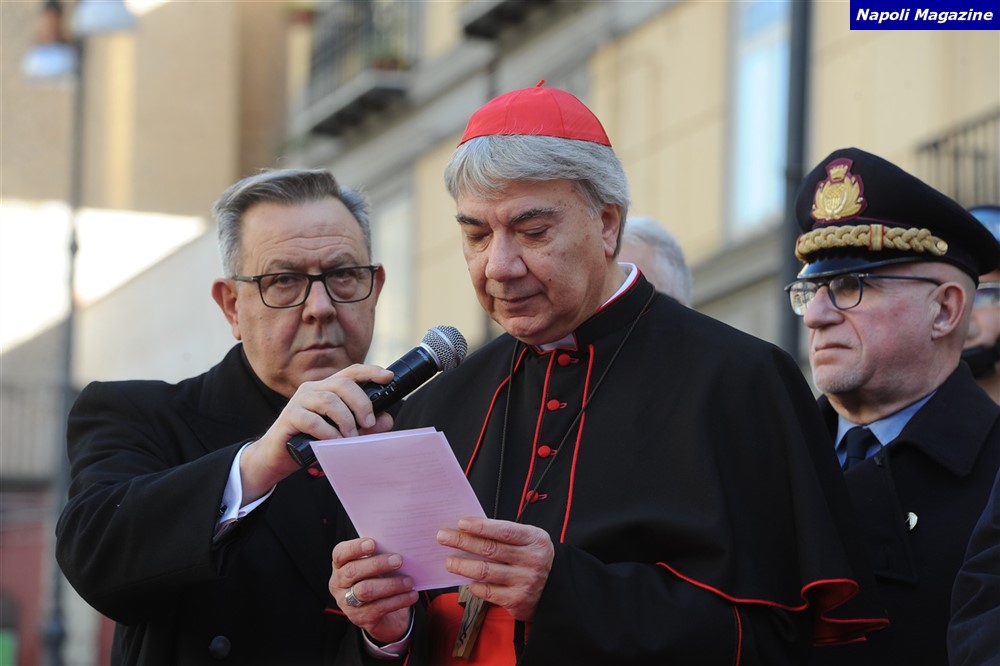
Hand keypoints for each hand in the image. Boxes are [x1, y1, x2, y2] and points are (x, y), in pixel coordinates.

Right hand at [240, 364, 395, 500]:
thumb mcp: (343, 434)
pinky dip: (328, 433)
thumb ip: (366, 427)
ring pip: (329, 400)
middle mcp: (313, 389)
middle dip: (361, 403)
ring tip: (351, 437)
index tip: (388, 377)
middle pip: (343, 384)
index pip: (351, 372)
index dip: (371, 372)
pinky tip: (334, 443)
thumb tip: (387, 420)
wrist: (277, 459)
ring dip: (345, 419)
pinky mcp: (289, 417)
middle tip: (368, 423)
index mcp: (327, 388)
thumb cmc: (311, 442)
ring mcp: (299, 401)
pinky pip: (313, 420)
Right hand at [330, 537, 417, 643]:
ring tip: (409, 581)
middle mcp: (338, 584)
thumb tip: (399, 545)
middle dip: (377, 564)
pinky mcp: (360, 618)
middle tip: (398, 560)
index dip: (355, 548)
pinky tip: (411, 595)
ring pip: (365, 591)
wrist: (382, 612)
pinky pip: (379, 607)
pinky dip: (398, 600)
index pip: (340, 553)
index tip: (372, 543)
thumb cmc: (378, 579)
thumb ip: (380, 555)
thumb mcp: (376, 566)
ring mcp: (347, 603)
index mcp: (340, 565)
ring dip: (390, 584)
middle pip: (353, 571)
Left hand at [437, 517, 553, 621]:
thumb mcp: (529, 541)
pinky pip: (488, 592)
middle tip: (443, 537)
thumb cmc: (534, 559)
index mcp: (535, 539)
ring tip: (449, 562)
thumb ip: (505, 535)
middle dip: (463, 542)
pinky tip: (468, 581)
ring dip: (462, 565)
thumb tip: (469, 529)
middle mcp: (532, 560)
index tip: (460, 523)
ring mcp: (525, 581)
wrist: (558, 589)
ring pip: (485, 571)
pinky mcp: (517, 601)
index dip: (480, 526)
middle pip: (490, 549)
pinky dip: (474, 586)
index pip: (504, 530)